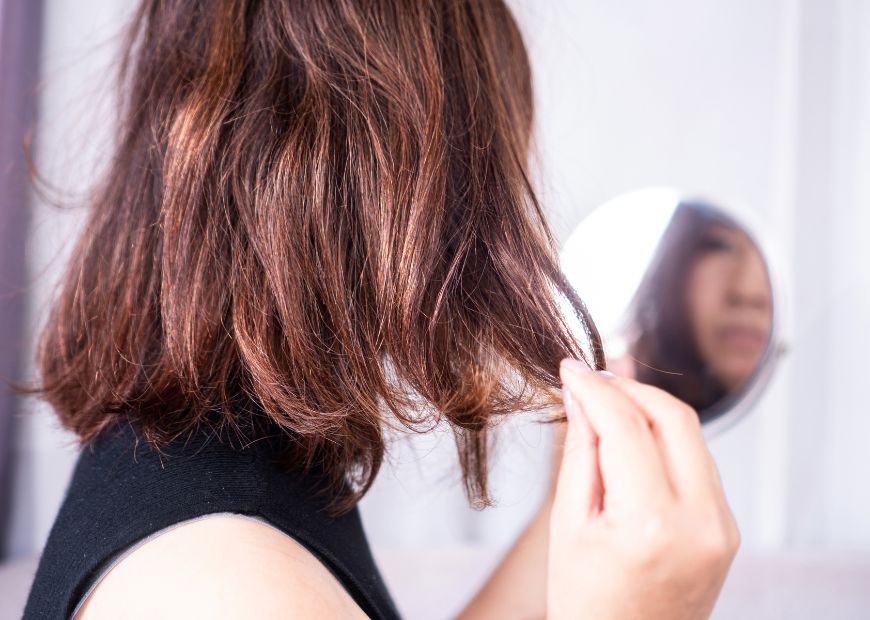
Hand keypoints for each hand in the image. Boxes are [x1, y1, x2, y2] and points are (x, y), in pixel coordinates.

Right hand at [547, 359, 739, 619]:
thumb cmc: (588, 604)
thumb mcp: (567, 525)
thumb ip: (580, 453)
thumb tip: (582, 397)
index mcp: (650, 523)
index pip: (627, 425)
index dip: (595, 388)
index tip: (572, 370)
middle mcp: (699, 521)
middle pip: (673, 416)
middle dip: (630, 387)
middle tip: (592, 380)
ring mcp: (721, 526)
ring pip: (691, 434)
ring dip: (649, 410)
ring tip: (607, 408)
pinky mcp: (727, 528)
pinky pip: (699, 462)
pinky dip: (667, 440)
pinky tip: (635, 440)